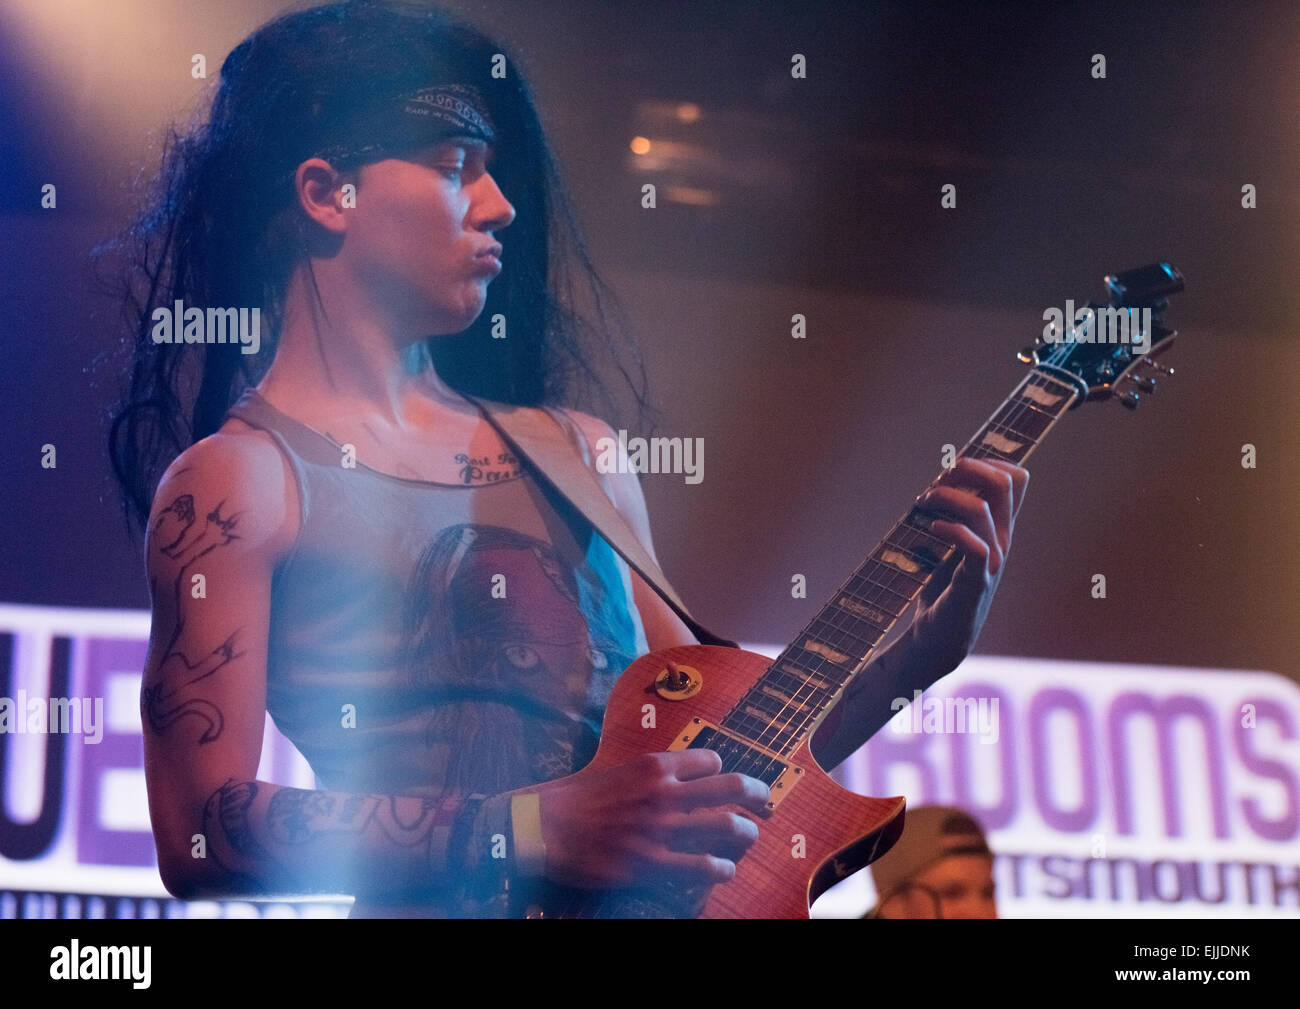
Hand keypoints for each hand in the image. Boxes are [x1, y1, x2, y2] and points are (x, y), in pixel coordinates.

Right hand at [533, 750, 769, 889]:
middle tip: (764, 803)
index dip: (722, 771)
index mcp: (654, 765)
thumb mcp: (617, 771)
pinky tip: (723, 871)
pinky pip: (701, 866)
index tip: (724, 782)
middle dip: (757, 795)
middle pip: (733, 787)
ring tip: (748, 838)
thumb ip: (649, 775)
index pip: (712, 760)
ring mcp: (660, 828)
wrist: (542, 827)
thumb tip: (674, 778)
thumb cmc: (575, 798)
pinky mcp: (650, 861)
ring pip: (727, 826)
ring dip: (746, 834)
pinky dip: (721, 869)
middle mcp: (664, 792)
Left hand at [908, 457, 1028, 675]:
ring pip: (982, 510)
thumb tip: (944, 480)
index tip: (955, 471)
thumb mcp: (953, 547)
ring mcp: (991, 563)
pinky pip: (974, 547)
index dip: (988, 461)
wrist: (938, 641)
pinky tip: (931, 530)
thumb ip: (956, 518)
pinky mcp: (974, 583)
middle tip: (936, 482)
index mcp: (998, 530)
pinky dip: (950, 530)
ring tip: (922, 503)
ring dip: (945, 497)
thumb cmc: (943, 592)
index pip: (1016, 479)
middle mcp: (1001, 542)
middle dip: (967, 469)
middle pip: (1004, 484)